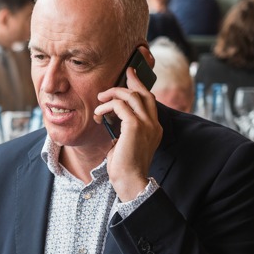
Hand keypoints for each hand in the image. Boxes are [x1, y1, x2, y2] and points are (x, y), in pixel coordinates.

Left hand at [94, 63, 162, 201]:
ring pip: (131, 96)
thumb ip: (125, 129)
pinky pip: (119, 106)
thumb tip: (112, 116)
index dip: (140, 86)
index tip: (131, 76)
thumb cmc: (124, 166)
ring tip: (100, 100)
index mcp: (154, 128)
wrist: (129, 180)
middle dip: (132, 81)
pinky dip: (106, 107)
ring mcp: (146, 124)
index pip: (149, 101)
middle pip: (144, 94)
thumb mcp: (126, 143)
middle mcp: (154, 124)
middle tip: (123, 73)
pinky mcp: (135, 126)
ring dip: (113, 95)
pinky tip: (98, 114)